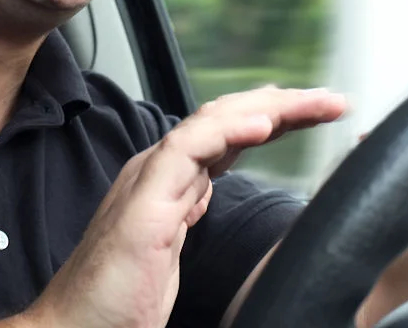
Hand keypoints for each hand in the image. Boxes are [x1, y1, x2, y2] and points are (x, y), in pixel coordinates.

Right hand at [23, 86, 345, 327]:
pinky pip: (186, 150)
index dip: (274, 117)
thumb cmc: (116, 296)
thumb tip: (211, 193)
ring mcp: (149, 181)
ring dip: (268, 108)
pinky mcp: (144, 203)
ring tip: (312, 104)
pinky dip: (226, 131)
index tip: (319, 113)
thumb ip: (188, 210)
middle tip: (332, 101)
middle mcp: (158, 169)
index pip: (229, 132)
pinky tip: (262, 126)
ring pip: (213, 122)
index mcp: (170, 179)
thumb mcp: (172, 246)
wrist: (75, 326)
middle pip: (226, 117)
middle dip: (283, 104)